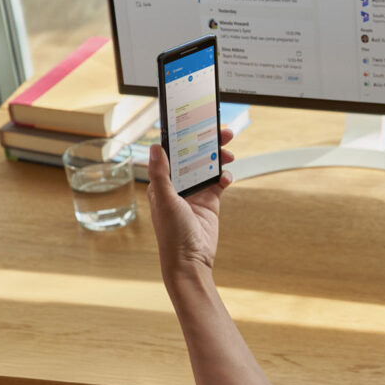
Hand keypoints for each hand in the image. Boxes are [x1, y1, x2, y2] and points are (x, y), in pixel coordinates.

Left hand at [148, 129, 234, 279]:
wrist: (191, 260)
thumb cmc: (172, 234)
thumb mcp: (165, 200)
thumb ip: (160, 174)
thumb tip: (156, 148)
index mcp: (162, 183)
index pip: (173, 153)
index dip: (184, 138)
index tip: (195, 123)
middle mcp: (178, 186)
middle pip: (194, 157)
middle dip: (207, 143)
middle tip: (222, 133)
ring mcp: (195, 194)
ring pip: (208, 167)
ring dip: (218, 158)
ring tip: (228, 153)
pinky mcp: (211, 202)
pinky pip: (219, 183)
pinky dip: (224, 177)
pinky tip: (227, 177)